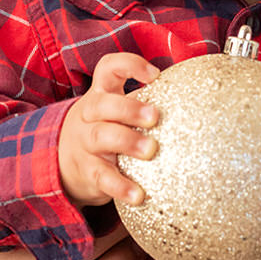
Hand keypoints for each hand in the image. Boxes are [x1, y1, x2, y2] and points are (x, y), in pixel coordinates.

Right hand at [58, 53, 160, 205]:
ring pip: (100, 137)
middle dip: (129, 108)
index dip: (129, 65)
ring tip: (151, 150)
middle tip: (155, 116)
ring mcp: (85, 144)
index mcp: (101, 94)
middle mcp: (89, 115)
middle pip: (103, 105)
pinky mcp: (87, 171)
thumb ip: (144, 102)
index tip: (154, 75)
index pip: (108, 68)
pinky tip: (138, 194)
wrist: (64, 163)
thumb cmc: (105, 130)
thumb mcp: (115, 111)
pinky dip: (120, 186)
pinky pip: (102, 177)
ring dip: (127, 142)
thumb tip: (196, 99)